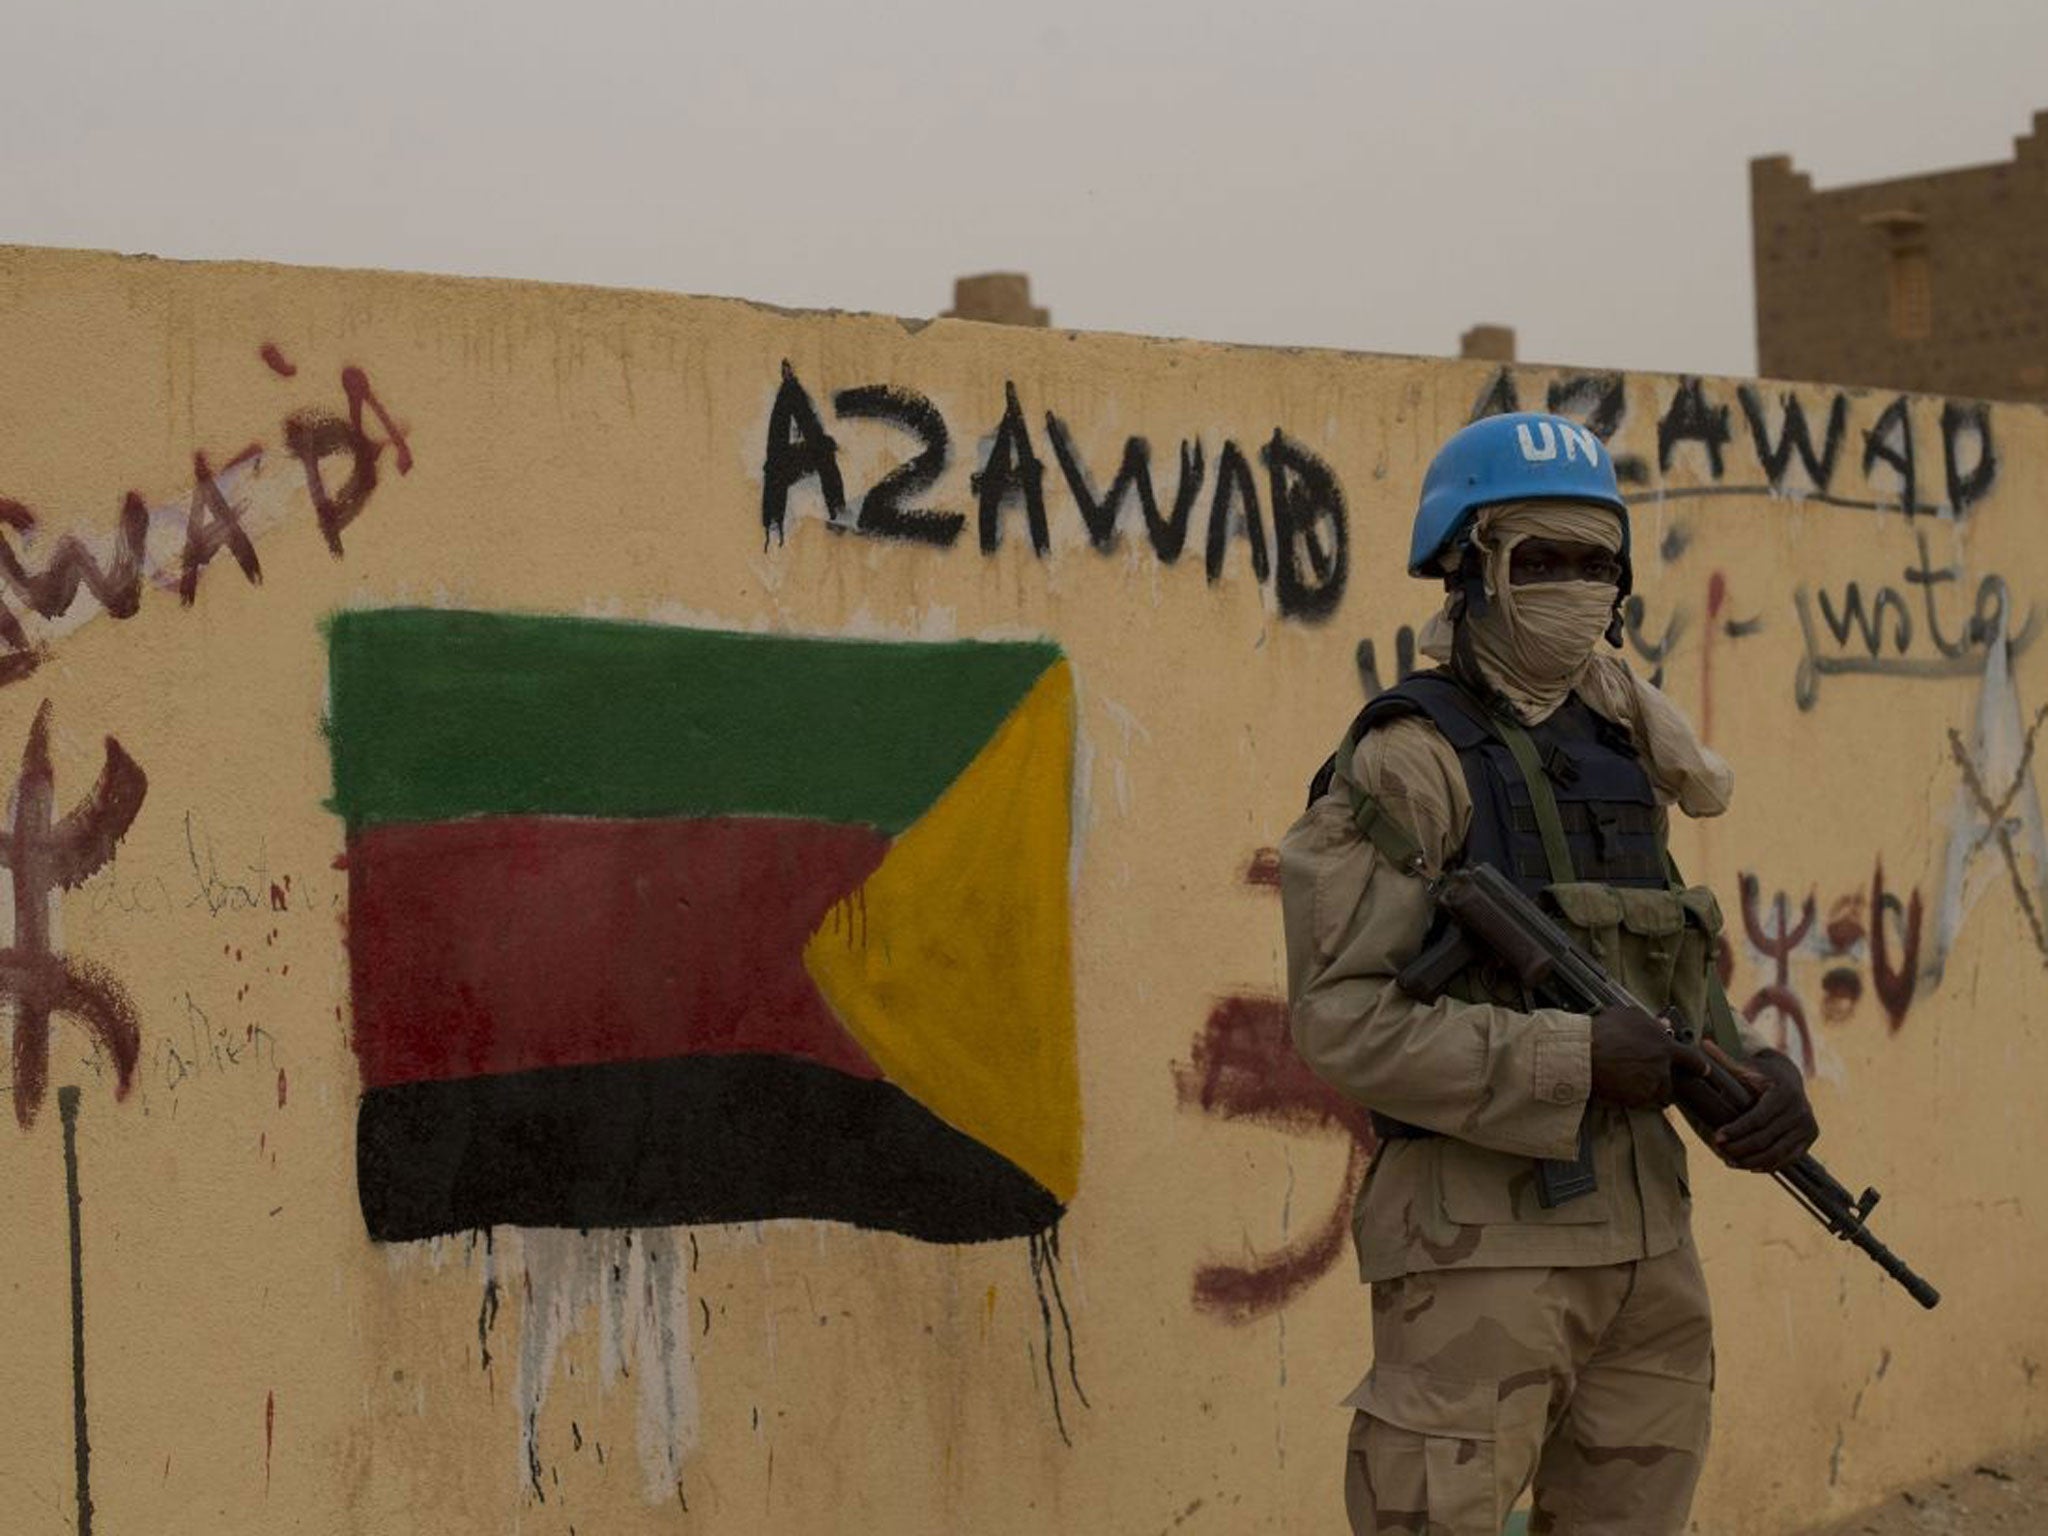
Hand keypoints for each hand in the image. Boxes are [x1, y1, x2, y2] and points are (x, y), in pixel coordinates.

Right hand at [1590, 1005, 1708, 1108]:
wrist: (1583, 1053)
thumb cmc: (1603, 1031)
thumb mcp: (1627, 1016)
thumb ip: (1650, 1021)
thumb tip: (1665, 1023)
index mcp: (1664, 1046)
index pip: (1692, 1059)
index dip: (1699, 1066)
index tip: (1703, 1071)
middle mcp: (1662, 1067)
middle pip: (1669, 1080)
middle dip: (1660, 1079)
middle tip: (1643, 1075)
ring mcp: (1650, 1085)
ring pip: (1655, 1092)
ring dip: (1646, 1089)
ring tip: (1627, 1081)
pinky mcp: (1637, 1100)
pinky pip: (1639, 1101)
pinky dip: (1631, 1097)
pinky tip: (1617, 1087)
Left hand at [1705, 1044, 1817, 1171]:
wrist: (1790, 1079)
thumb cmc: (1760, 1074)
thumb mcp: (1745, 1067)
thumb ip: (1725, 1060)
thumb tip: (1703, 1043)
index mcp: (1784, 1093)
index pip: (1757, 1118)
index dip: (1736, 1130)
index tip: (1717, 1137)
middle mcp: (1800, 1110)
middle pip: (1766, 1138)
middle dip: (1740, 1147)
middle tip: (1719, 1150)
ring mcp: (1807, 1125)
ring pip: (1777, 1152)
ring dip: (1751, 1160)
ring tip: (1729, 1161)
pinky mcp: (1810, 1137)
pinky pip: (1788, 1157)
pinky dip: (1769, 1165)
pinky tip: (1749, 1166)